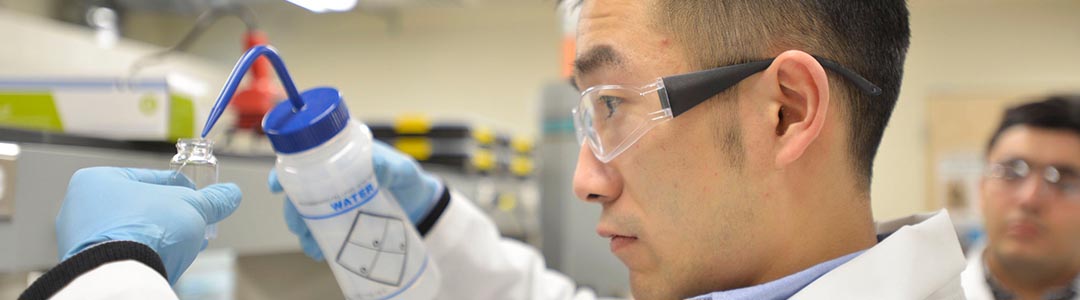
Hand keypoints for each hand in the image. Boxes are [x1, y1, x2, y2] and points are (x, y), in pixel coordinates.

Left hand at [56, 167, 241, 283]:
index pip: (148, 178)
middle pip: (139, 207)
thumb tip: (231, 194)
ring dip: (161, 237)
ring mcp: (79, 239)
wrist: (121, 275)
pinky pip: (122, 253)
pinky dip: (145, 254)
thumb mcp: (191, 207)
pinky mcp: (86, 264)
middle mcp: (80, 207)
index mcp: (97, 181)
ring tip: (186, 245)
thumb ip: (212, 200)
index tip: (196, 194)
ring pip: (132, 231)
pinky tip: (167, 260)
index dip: (179, 186)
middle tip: (194, 221)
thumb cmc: (146, 230)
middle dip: (171, 216)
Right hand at [269, 140, 442, 260]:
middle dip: (292, 210)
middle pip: (298, 191)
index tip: (277, 187)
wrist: (421, 205)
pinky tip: (320, 253)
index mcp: (341, 156)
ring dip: (303, 230)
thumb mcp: (403, 169)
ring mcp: (334, 200)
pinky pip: (320, 230)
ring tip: (312, 246)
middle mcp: (331, 177)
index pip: (304, 158)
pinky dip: (316, 242)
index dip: (284, 171)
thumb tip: (375, 165)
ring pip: (305, 214)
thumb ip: (391, 166)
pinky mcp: (341, 220)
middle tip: (298, 226)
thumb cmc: (408, 179)